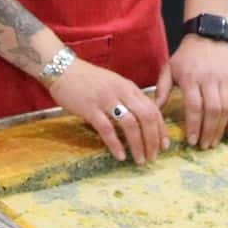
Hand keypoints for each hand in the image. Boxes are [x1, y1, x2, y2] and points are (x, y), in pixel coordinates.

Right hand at [47, 59, 166, 164]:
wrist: (62, 68)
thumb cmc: (88, 79)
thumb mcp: (114, 84)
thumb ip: (127, 98)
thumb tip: (140, 120)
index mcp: (129, 87)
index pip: (153, 109)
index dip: (161, 129)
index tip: (164, 145)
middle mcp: (121, 92)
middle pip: (146, 117)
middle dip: (153, 140)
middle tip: (153, 157)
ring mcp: (106, 100)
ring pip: (130, 124)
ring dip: (138, 145)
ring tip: (140, 160)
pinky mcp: (90, 108)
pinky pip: (107, 129)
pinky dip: (115, 144)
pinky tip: (120, 156)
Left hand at [155, 35, 227, 148]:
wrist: (206, 36)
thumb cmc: (185, 55)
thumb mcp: (169, 68)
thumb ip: (162, 89)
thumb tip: (155, 110)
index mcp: (191, 78)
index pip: (194, 106)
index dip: (193, 125)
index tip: (191, 140)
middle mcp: (209, 80)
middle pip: (211, 110)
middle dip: (208, 131)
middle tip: (203, 146)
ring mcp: (223, 81)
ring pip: (225, 109)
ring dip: (220, 128)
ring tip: (213, 142)